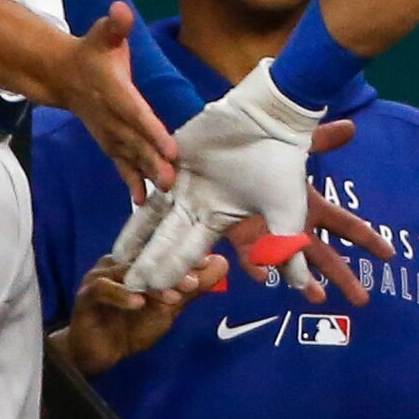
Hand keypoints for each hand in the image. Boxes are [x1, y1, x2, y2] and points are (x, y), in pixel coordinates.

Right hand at [36, 3, 179, 195]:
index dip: (151, 130)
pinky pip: (120, 163)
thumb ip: (114, 24)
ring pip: (129, 156)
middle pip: (134, 142)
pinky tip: (142, 200)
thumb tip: (120, 10)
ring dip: (146, 174)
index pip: (135, 112)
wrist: (62, 75)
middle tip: (172, 178)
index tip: (170, 147)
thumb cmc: (91, 52)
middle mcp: (110, 117)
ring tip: (165, 191)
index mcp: (114, 91)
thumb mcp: (101, 33)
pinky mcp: (108, 142)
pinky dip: (130, 182)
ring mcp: (108, 132)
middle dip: (152, 160)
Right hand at [56, 251, 227, 377]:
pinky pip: (104, 289)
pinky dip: (122, 295)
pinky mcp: (86, 294)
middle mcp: (119, 262)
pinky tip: (139, 303)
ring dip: (152, 284)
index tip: (207, 262)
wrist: (100, 354)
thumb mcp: (168, 309)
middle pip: (146, 257)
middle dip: (172, 268)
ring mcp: (101, 276)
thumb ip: (191, 288)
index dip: (184, 253)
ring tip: (174, 297)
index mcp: (137, 260)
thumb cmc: (132, 328)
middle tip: (193, 281)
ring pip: (128, 272)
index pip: (161, 248)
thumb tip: (222, 263)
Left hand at [113, 66, 324, 295]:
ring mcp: (181, 180)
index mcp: (217, 218)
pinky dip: (136, 198)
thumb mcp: (286, 215)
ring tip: (116, 260)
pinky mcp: (171, 156)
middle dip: (149, 264)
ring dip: (137, 238)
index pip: (190, 253)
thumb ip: (284, 251)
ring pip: (153, 215)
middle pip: (166, 240)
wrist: (272, 121)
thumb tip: (302, 287)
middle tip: (128, 287)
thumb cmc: (280, 167)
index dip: (174, 274)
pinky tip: (122, 208)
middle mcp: (196, 203)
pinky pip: (149, 181)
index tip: (156, 296)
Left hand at [220, 119, 393, 304]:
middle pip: (325, 256)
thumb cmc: (261, 156)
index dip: (368, 239)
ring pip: (292, 264)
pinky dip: (258, 267)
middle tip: (362, 299)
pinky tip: (264, 275)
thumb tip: (352, 126)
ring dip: (304, 280)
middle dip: (344, 276)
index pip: (346, 225)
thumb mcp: (294, 147)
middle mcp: (294, 226)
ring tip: (317, 296)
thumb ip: (322, 139)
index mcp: (310, 206)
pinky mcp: (244, 240)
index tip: (389, 256)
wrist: (220, 160)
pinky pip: (252, 258)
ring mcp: (270, 236)